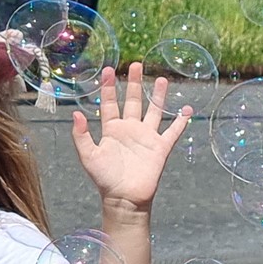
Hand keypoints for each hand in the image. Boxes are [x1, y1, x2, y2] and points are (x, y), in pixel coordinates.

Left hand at [69, 64, 189, 211]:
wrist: (125, 199)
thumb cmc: (105, 179)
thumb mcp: (88, 156)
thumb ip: (82, 135)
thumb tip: (76, 113)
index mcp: (112, 130)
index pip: (111, 104)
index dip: (109, 88)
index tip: (108, 70)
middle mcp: (130, 130)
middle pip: (134, 101)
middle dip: (134, 83)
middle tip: (136, 65)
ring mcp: (147, 137)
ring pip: (154, 111)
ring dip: (157, 96)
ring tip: (161, 79)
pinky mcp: (160, 147)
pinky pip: (173, 131)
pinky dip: (180, 121)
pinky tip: (186, 109)